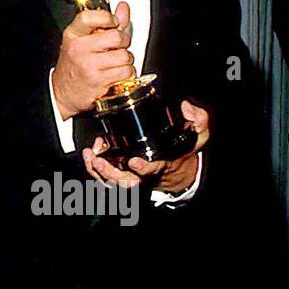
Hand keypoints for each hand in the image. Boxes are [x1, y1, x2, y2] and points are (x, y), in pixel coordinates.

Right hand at [51, 0, 134, 119]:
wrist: (63, 93)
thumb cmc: (75, 66)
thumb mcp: (84, 41)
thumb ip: (106, 24)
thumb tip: (123, 7)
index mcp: (73, 35)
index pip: (89, 17)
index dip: (107, 17)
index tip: (114, 22)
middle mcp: (78, 49)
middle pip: (116, 36)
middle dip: (124, 42)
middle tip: (118, 47)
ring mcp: (88, 65)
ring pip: (124, 56)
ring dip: (126, 60)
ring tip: (116, 63)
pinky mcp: (98, 80)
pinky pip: (125, 71)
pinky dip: (127, 73)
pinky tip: (117, 73)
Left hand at [84, 101, 209, 193]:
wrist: (178, 167)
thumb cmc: (184, 151)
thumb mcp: (198, 136)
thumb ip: (198, 121)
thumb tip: (186, 107)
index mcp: (161, 165)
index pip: (152, 170)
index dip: (142, 168)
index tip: (134, 162)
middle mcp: (144, 175)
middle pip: (125, 182)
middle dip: (109, 173)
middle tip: (98, 161)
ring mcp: (132, 176)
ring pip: (112, 181)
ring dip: (98, 171)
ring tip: (90, 155)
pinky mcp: (122, 173)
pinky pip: (106, 177)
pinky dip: (95, 168)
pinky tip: (90, 153)